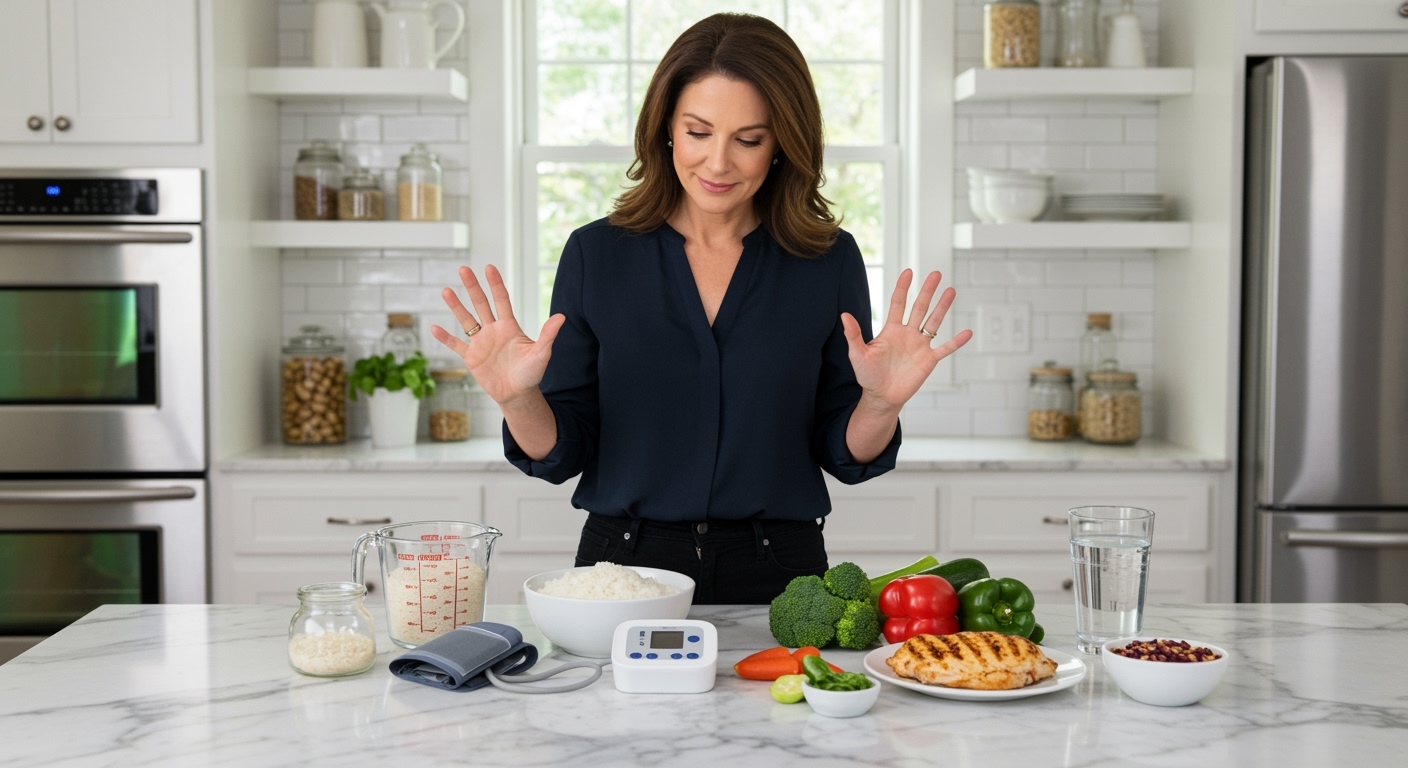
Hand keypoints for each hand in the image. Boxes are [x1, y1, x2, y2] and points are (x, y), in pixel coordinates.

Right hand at [429, 265, 566, 405]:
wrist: (518, 394)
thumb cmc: (531, 374)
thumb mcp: (541, 353)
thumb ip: (548, 335)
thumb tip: (562, 316)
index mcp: (509, 326)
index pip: (501, 300)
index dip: (495, 284)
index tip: (489, 268)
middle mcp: (493, 330)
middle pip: (481, 304)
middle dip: (472, 287)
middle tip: (463, 269)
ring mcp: (481, 343)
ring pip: (466, 320)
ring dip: (456, 306)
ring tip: (446, 291)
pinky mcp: (471, 357)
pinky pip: (456, 345)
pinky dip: (446, 338)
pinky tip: (434, 328)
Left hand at [840, 269, 972, 412]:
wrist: (881, 396)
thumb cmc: (868, 376)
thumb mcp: (857, 354)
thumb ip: (853, 335)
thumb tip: (844, 315)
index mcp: (891, 330)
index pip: (899, 304)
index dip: (903, 288)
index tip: (909, 272)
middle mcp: (908, 334)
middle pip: (920, 307)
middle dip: (927, 291)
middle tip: (936, 273)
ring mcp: (920, 346)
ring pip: (934, 322)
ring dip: (942, 307)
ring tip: (951, 291)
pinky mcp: (928, 360)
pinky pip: (945, 349)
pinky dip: (956, 342)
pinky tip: (967, 332)